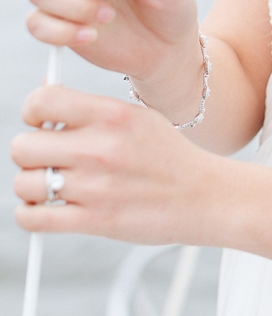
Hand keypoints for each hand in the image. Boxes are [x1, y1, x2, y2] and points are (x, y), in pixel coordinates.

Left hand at [11, 84, 222, 242]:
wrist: (205, 196)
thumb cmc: (168, 155)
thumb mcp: (137, 116)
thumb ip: (89, 107)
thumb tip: (42, 94)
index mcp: (112, 114)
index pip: (42, 101)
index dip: (32, 111)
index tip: (41, 123)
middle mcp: (100, 147)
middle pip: (22, 146)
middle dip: (29, 153)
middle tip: (48, 159)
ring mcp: (96, 186)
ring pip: (24, 182)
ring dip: (31, 186)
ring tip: (51, 186)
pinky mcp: (95, 221)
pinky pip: (33, 218)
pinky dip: (29, 215)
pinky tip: (46, 209)